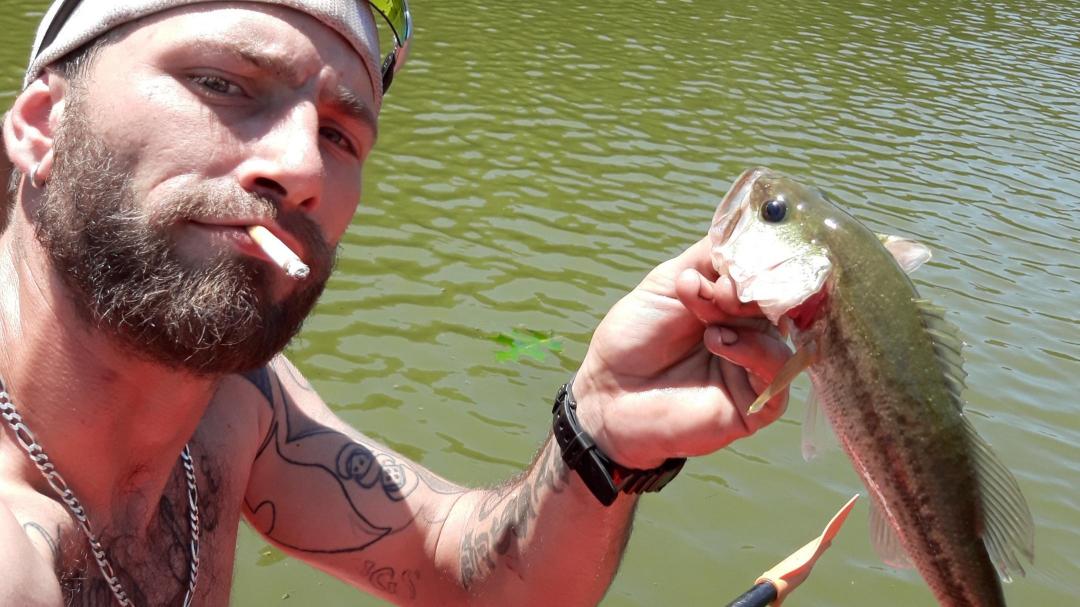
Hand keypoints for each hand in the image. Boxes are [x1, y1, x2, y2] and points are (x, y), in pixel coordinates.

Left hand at [573, 236, 791, 468]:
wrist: (608, 393)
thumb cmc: (635, 336)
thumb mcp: (669, 282)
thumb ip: (710, 257)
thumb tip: (753, 229)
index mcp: (734, 299)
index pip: (766, 270)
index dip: (757, 257)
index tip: (732, 253)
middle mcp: (752, 328)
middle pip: (777, 296)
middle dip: (748, 286)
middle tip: (716, 288)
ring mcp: (757, 364)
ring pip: (780, 330)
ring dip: (743, 315)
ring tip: (707, 320)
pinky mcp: (759, 402)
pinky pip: (778, 371)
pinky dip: (753, 350)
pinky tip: (718, 341)